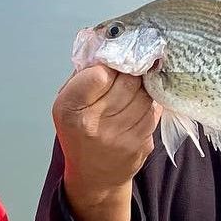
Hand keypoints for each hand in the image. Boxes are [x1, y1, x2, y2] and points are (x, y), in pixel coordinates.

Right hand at [52, 66, 160, 220]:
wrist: (94, 175)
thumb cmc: (79, 130)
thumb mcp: (68, 102)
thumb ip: (84, 74)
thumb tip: (110, 44)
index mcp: (71, 109)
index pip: (100, 73)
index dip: (110, 64)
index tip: (112, 63)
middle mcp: (94, 125)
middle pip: (128, 82)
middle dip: (132, 72)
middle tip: (131, 69)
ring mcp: (120, 138)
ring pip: (145, 95)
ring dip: (143, 87)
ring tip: (134, 88)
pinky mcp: (140, 146)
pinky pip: (153, 112)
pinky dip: (149, 105)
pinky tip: (138, 107)